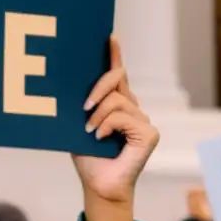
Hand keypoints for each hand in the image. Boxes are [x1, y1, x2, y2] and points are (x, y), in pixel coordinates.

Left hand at [71, 35, 158, 204]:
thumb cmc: (87, 155)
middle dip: (98, 87)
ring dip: (98, 114)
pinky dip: (108, 125)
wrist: (98, 184)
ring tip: (90, 131)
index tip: (109, 36)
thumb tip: (71, 81)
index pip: (117, 74)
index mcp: (117, 104)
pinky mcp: (149, 134)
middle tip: (84, 107)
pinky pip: (124, 116)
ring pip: (117, 99)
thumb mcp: (79, 122)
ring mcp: (143, 120)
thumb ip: (84, 103)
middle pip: (117, 78)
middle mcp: (132, 108)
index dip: (114, 54)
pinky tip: (101, 137)